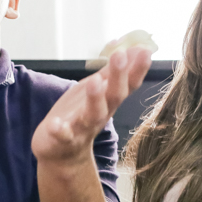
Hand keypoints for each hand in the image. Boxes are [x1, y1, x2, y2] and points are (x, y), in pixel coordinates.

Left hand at [32, 47, 151, 164]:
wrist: (62, 154)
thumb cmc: (81, 116)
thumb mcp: (99, 91)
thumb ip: (115, 72)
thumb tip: (139, 48)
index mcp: (109, 101)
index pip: (129, 84)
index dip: (138, 69)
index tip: (146, 51)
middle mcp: (101, 114)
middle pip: (114, 96)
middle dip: (118, 76)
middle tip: (120, 55)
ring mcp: (83, 127)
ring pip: (92, 114)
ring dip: (95, 98)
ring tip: (95, 81)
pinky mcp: (64, 140)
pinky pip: (63, 136)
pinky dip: (60, 130)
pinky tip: (55, 124)